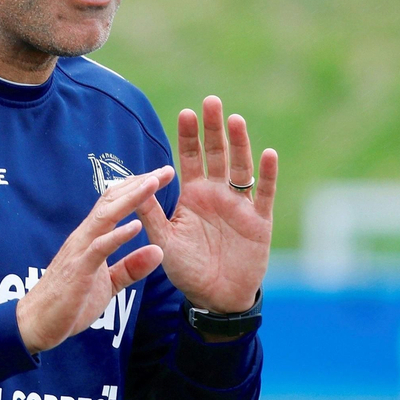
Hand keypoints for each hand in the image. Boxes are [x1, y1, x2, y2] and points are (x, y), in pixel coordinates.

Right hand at [15, 166, 170, 354]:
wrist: (36, 324)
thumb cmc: (69, 303)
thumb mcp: (108, 285)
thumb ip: (131, 268)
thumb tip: (158, 252)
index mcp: (91, 239)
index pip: (115, 205)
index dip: (137, 189)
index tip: (160, 177)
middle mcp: (84, 237)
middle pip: (112, 202)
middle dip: (139, 184)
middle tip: (165, 170)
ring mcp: (79, 251)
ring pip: (105, 217)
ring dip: (131, 199)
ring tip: (152, 184)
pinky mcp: (78, 270)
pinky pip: (99, 248)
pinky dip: (117, 236)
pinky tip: (135, 226)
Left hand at [133, 96, 275, 313]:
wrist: (215, 297)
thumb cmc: (187, 269)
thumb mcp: (164, 240)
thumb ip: (151, 214)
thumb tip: (132, 186)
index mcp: (193, 195)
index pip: (190, 158)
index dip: (189, 136)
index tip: (186, 112)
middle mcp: (217, 194)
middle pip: (216, 155)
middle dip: (213, 129)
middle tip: (211, 102)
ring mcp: (239, 206)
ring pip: (240, 168)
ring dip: (239, 144)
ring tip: (235, 120)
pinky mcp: (259, 221)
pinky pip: (263, 195)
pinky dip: (267, 175)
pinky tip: (267, 154)